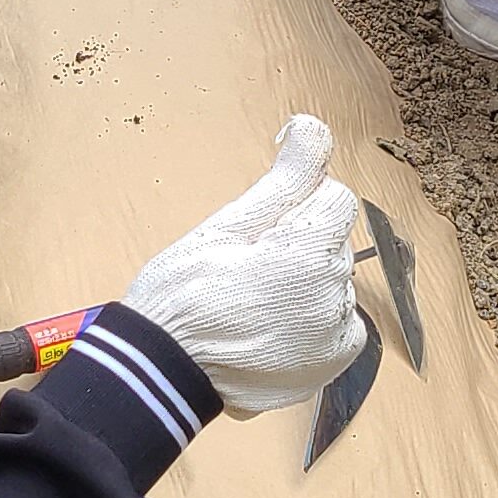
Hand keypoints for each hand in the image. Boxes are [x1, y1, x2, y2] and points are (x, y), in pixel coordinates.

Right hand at [123, 115, 367, 415]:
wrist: (161, 371)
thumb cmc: (182, 294)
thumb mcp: (228, 223)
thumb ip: (288, 175)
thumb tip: (311, 126)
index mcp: (310, 253)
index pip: (336, 199)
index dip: (295, 208)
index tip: (260, 233)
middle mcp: (333, 299)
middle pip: (333, 244)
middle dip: (299, 246)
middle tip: (247, 271)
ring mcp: (333, 339)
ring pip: (333, 286)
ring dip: (305, 288)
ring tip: (253, 305)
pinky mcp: (328, 368)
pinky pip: (336, 328)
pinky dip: (312, 326)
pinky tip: (270, 329)